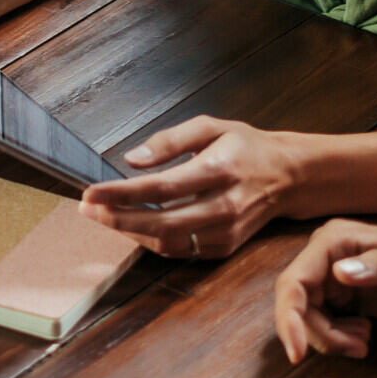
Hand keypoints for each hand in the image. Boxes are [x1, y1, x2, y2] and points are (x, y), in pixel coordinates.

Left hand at [78, 115, 311, 257]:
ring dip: (130, 232)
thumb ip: (170, 140)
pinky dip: (152, 241)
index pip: (162, 187)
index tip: (90, 193)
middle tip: (86, 209)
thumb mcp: (211, 127)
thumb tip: (132, 159)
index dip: (121, 193)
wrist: (289, 177)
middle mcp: (224, 206)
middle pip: (161, 223)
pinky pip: (180, 250)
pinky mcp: (224, 247)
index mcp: (220, 170)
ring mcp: (225, 232)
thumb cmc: (246, 148)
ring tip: (104, 216)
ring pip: (168, 242)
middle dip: (117, 219)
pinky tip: (133, 226)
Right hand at [271, 219, 376, 362]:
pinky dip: (338, 338)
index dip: (288, 318)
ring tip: (365, 340)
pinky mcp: (342, 296)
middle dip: (319, 333)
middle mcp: (328, 255)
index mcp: (337, 239)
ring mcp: (333, 275)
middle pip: (296, 305)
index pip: (294, 281)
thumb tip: (339, 273)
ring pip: (307, 318)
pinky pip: (323, 324)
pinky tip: (364, 336)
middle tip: (356, 347)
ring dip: (331, 338)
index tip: (297, 353)